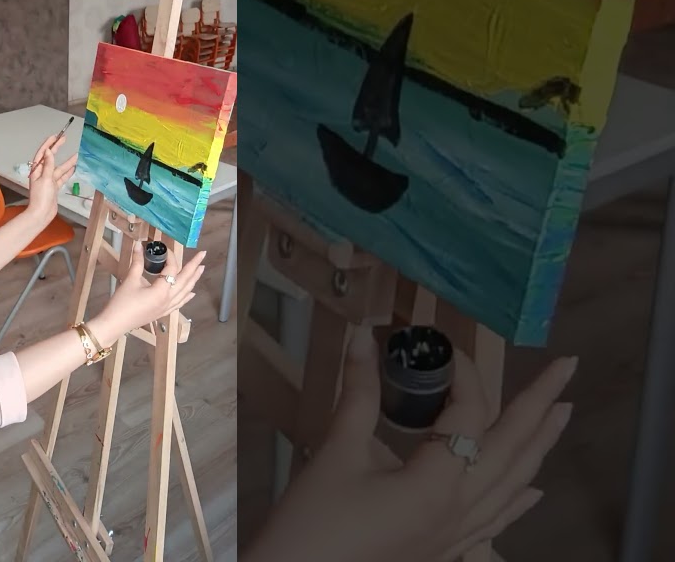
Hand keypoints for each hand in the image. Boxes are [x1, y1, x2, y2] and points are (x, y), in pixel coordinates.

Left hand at [26, 133, 76, 223]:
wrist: (41, 214)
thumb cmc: (41, 197)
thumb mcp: (45, 179)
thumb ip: (48, 165)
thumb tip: (48, 151)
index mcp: (37, 171)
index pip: (42, 154)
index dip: (48, 144)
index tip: (55, 136)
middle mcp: (42, 174)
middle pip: (50, 158)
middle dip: (57, 149)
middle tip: (64, 139)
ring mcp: (48, 181)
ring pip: (59, 168)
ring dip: (67, 162)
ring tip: (77, 155)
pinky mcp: (54, 188)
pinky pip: (62, 177)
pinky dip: (68, 173)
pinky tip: (74, 168)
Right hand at [97, 241, 205, 334]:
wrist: (115, 323)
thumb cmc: (122, 302)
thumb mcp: (130, 280)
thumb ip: (137, 262)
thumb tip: (139, 245)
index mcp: (161, 290)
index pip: (171, 269)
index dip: (170, 256)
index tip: (165, 248)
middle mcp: (168, 299)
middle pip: (185, 280)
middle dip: (194, 267)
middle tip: (202, 255)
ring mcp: (167, 307)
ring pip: (185, 292)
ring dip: (193, 280)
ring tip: (201, 269)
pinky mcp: (163, 312)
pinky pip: (180, 303)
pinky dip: (187, 296)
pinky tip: (192, 293)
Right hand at [244, 326, 575, 561]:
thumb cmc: (314, 523)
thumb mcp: (336, 453)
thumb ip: (358, 395)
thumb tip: (362, 339)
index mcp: (437, 484)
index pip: (468, 415)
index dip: (463, 374)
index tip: (444, 346)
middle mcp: (459, 510)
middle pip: (511, 449)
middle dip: (539, 407)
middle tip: (566, 370)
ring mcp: (456, 536)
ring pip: (512, 485)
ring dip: (538, 447)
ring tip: (562, 414)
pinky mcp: (444, 550)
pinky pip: (496, 521)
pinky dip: (517, 500)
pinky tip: (532, 491)